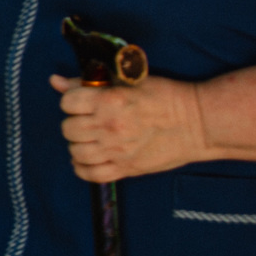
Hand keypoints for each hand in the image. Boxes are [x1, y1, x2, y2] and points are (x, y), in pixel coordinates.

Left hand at [53, 73, 207, 181]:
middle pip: (69, 128)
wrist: (199, 123)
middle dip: (74, 123)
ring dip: (79, 145)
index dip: (71, 101)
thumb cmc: (166, 97)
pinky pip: (91, 174)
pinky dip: (84, 167)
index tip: (82, 102)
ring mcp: (119, 149)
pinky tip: (91, 158)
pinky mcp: (128, 168)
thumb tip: (55, 81)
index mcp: (111, 100)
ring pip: (76, 152)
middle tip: (88, 121)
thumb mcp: (129, 81)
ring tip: (91, 139)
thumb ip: (89, 82)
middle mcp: (111, 125)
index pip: (67, 102)